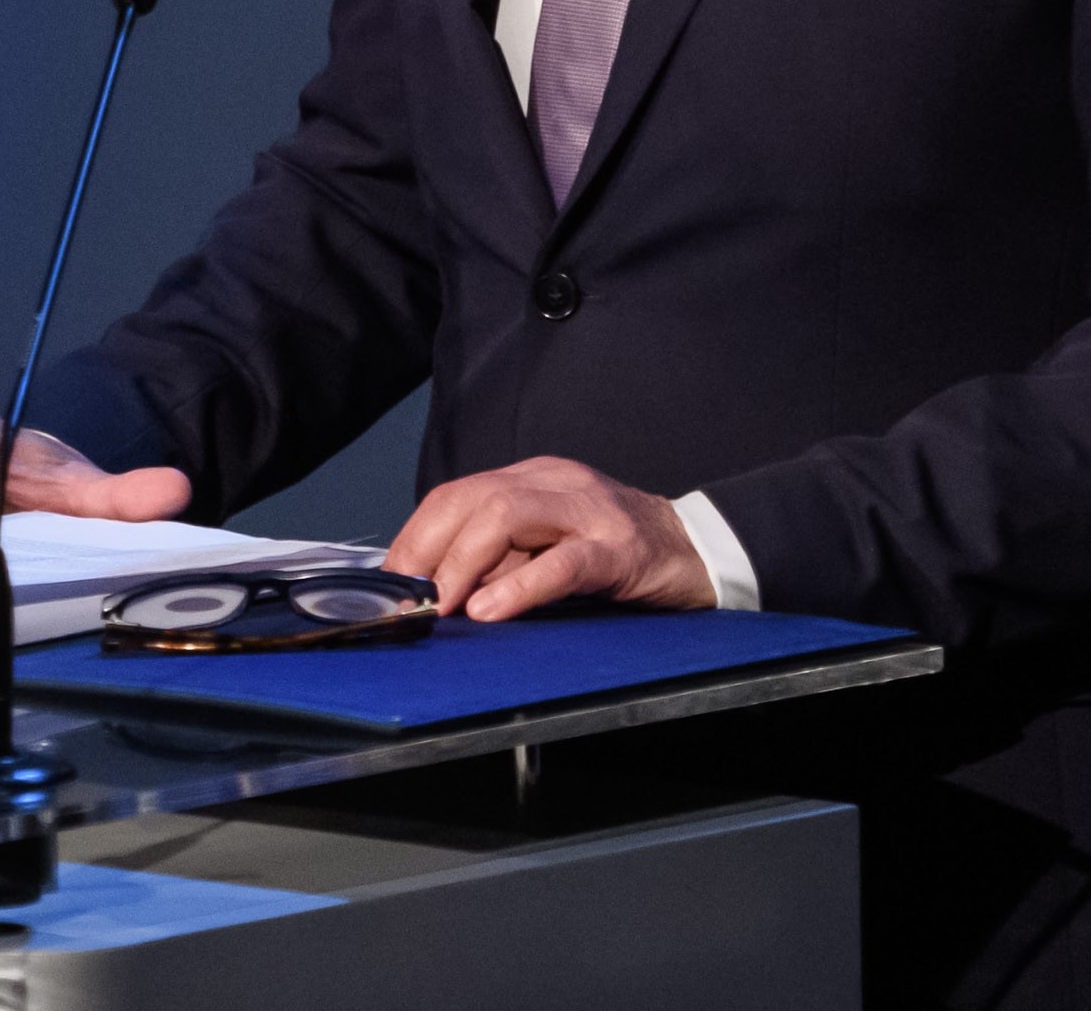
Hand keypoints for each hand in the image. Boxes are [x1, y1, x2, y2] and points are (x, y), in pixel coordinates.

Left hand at [385, 455, 711, 620]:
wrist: (699, 551)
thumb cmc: (618, 554)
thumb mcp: (550, 549)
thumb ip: (503, 559)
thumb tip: (439, 592)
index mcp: (532, 480)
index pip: (455, 496)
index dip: (415, 539)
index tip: (391, 585)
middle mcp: (554, 484)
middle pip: (469, 499)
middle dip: (426, 549)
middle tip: (407, 600)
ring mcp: (587, 512)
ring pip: (504, 516)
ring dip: (462, 563)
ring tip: (442, 605)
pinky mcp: (618, 549)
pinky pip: (562, 562)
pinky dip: (520, 587)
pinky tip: (492, 611)